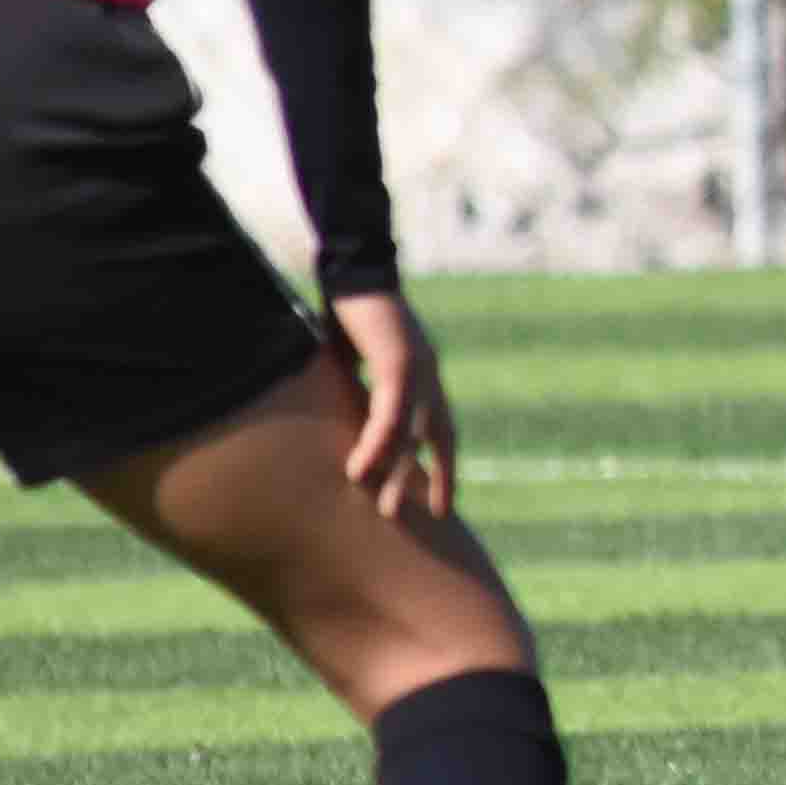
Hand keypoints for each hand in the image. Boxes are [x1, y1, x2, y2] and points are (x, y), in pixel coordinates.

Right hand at [327, 289, 457, 519]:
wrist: (356, 268)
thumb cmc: (353, 309)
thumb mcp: (356, 358)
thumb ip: (357, 386)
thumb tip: (341, 411)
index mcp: (423, 377)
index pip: (442, 429)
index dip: (443, 464)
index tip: (443, 499)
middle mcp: (428, 377)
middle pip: (439, 438)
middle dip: (435, 477)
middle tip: (432, 516)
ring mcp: (418, 370)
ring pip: (413, 433)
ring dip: (399, 472)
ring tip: (385, 508)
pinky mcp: (398, 362)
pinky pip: (390, 412)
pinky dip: (378, 442)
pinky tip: (361, 468)